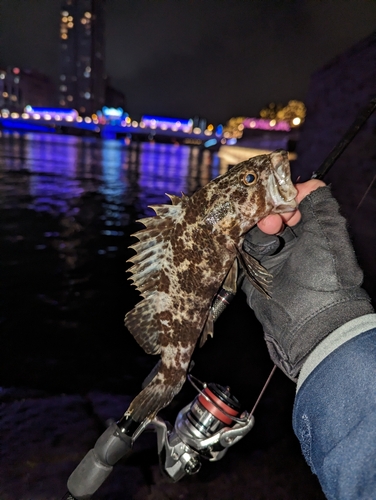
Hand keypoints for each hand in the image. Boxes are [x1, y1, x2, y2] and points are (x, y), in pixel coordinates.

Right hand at [242, 181, 372, 379]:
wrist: (311, 322)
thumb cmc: (326, 276)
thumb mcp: (330, 234)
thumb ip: (320, 204)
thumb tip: (306, 185)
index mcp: (310, 233)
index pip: (290, 206)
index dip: (284, 199)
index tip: (283, 199)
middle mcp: (289, 245)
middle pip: (268, 216)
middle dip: (267, 213)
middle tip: (273, 220)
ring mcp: (270, 260)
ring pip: (252, 232)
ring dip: (255, 228)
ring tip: (267, 234)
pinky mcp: (252, 274)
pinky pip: (241, 252)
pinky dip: (240, 243)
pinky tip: (244, 240)